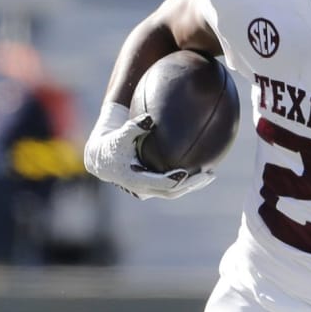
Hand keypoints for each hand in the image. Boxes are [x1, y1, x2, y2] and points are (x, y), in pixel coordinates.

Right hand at [84, 104, 215, 199]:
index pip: (159, 183)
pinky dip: (185, 182)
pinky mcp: (151, 188)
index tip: (186, 172)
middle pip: (172, 191)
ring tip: (210, 174)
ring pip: (174, 192)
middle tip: (209, 174)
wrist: (100, 157)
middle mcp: (143, 189)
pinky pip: (171, 188)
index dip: (174, 180)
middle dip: (192, 184)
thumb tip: (148, 119)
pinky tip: (200, 171)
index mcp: (135, 179)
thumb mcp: (119, 134)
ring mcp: (148, 190)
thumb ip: (134, 127)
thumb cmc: (112, 143)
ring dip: (192, 185)